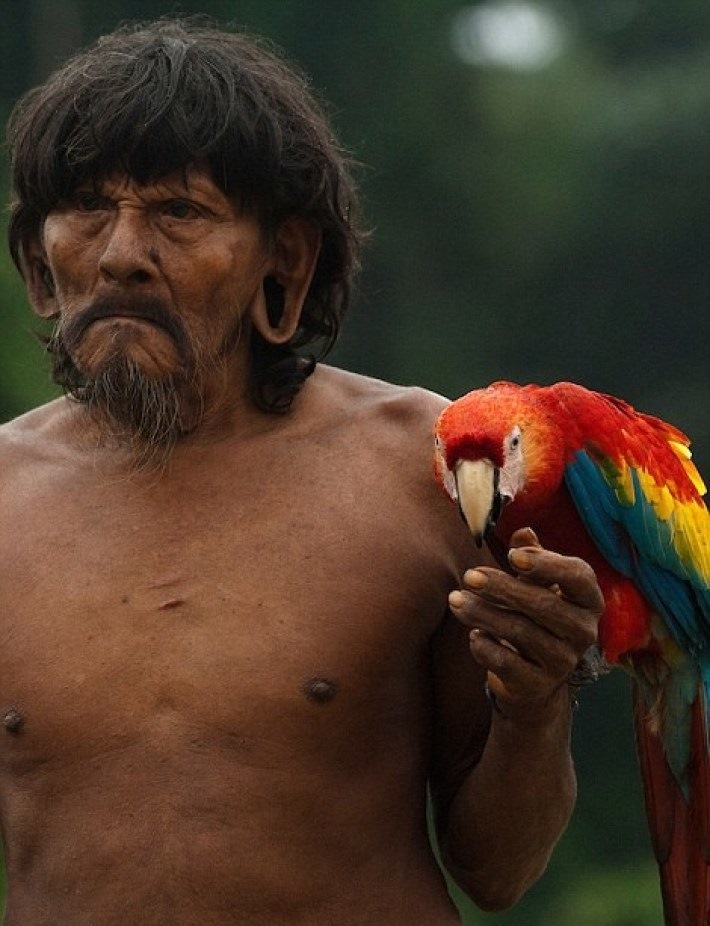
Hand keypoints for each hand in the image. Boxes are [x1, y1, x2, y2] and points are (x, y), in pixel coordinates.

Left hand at [448, 528, 602, 715]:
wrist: (533, 678)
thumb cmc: (534, 616)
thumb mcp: (535, 583)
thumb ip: (531, 556)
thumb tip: (523, 531)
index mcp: (588, 600)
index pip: (579, 577)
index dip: (548, 564)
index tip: (512, 555)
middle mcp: (583, 631)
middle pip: (544, 604)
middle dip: (502, 588)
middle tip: (469, 576)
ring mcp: (564, 661)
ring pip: (521, 632)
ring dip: (483, 613)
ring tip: (456, 600)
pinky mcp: (538, 685)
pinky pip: (508, 663)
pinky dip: (486, 647)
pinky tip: (472, 636)